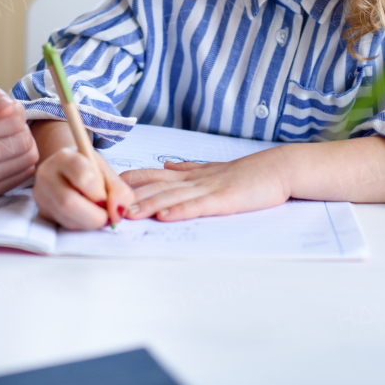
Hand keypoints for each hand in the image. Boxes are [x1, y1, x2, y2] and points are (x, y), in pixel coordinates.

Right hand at [0, 83, 37, 199]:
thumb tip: (9, 108)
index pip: (15, 119)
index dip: (15, 111)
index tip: (3, 113)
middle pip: (24, 141)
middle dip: (21, 129)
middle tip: (7, 127)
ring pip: (28, 158)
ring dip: (25, 145)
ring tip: (7, 139)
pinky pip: (25, 175)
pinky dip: (22, 162)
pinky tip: (6, 155)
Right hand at [33, 142, 134, 230]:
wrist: (66, 170)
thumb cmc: (88, 169)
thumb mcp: (105, 172)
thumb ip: (118, 189)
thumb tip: (118, 211)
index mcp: (65, 157)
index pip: (82, 175)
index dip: (98, 193)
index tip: (108, 199)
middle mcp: (47, 174)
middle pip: (69, 202)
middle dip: (94, 215)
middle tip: (107, 216)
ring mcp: (41, 193)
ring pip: (66, 217)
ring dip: (89, 222)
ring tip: (98, 215)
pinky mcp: (43, 210)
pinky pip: (64, 224)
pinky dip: (81, 225)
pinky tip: (86, 216)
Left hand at [121, 146, 292, 221]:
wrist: (278, 168)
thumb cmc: (249, 173)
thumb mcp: (213, 170)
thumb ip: (189, 169)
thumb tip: (167, 168)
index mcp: (191, 174)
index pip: (154, 175)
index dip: (130, 180)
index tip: (105, 185)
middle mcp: (195, 179)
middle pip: (157, 186)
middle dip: (131, 196)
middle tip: (107, 204)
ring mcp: (209, 188)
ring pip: (172, 197)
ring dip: (149, 205)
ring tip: (128, 214)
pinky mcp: (224, 200)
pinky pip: (198, 206)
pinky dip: (180, 211)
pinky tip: (164, 217)